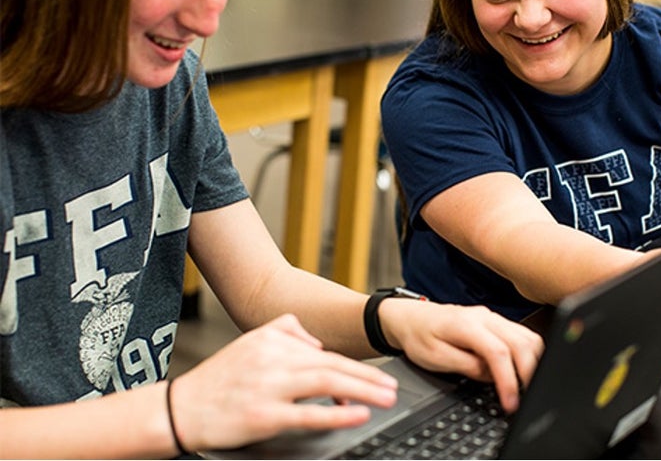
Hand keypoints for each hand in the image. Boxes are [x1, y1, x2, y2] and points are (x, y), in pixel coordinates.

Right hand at [169, 314, 398, 451]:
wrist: (181, 408)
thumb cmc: (218, 381)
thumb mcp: (250, 341)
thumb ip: (285, 331)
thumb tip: (316, 342)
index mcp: (272, 340)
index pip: (324, 352)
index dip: (354, 367)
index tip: (377, 377)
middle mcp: (273, 358)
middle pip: (331, 365)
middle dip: (367, 378)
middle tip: (393, 388)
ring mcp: (268, 386)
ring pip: (325, 383)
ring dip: (362, 391)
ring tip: (385, 399)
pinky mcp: (263, 414)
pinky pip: (307, 413)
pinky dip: (336, 414)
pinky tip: (357, 414)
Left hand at [378, 300, 543, 413]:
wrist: (410, 317)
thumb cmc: (418, 336)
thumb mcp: (435, 358)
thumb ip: (466, 366)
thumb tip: (492, 376)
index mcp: (466, 324)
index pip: (498, 352)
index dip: (508, 380)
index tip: (510, 402)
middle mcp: (484, 317)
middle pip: (521, 343)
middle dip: (528, 373)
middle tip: (526, 398)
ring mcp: (493, 317)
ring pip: (527, 337)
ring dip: (532, 362)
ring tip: (527, 387)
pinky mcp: (496, 322)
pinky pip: (522, 335)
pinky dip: (528, 354)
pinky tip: (523, 371)